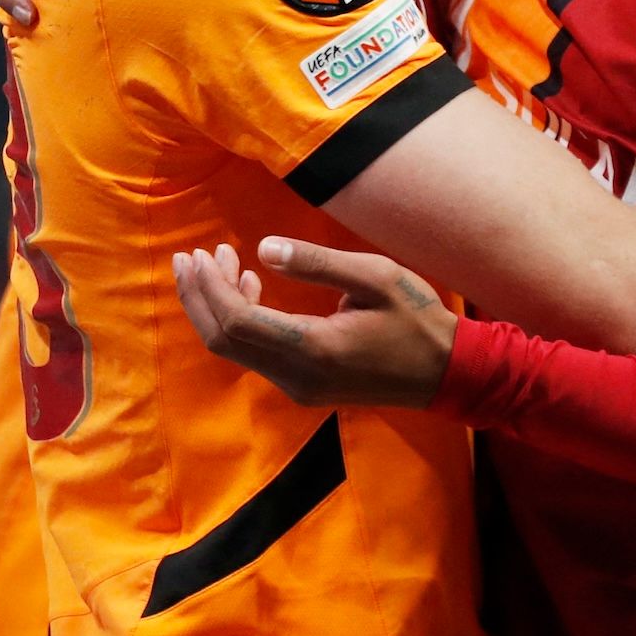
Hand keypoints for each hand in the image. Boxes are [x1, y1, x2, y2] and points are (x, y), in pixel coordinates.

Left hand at [170, 237, 456, 409]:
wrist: (445, 373)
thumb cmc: (418, 320)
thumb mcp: (376, 277)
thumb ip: (317, 263)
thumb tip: (262, 249)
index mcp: (313, 348)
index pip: (237, 322)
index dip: (210, 287)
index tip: (201, 252)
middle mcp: (296, 376)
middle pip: (222, 340)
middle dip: (199, 296)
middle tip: (189, 256)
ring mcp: (298, 386)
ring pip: (233, 349)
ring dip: (216, 306)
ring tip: (213, 262)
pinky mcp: (303, 385)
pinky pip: (254, 354)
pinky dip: (239, 319)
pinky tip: (249, 285)